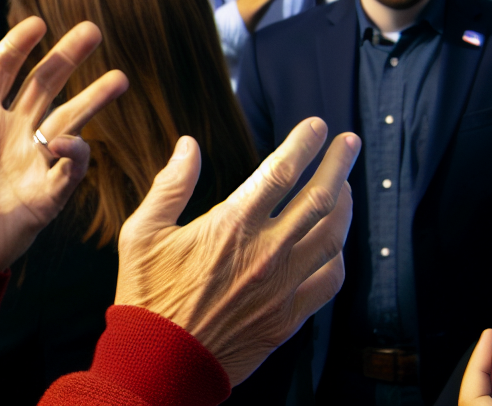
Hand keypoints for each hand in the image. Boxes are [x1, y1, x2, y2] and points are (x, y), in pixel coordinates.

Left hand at [0, 17, 129, 270]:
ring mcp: (31, 161)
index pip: (4, 69)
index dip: (21, 43)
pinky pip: (71, 166)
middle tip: (93, 31)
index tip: (39, 22)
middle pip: (45, 84)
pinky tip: (66, 143)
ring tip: (120, 78)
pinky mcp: (46, 193)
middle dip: (69, 57)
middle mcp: (10, 132)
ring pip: (70, 119)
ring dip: (94, 97)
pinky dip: (75, 152)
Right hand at [115, 118, 358, 384]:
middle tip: (349, 142)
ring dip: (345, 205)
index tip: (317, 127)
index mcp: (232, 226)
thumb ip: (170, 186)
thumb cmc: (146, 298)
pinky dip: (338, 256)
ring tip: (346, 185)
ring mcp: (282, 287)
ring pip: (332, 237)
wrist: (158, 365)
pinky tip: (335, 243)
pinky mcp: (288, 318)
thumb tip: (187, 145)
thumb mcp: (143, 234)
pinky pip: (329, 281)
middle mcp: (266, 253)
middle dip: (339, 163)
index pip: (281, 171)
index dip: (304, 143)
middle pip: (320, 197)